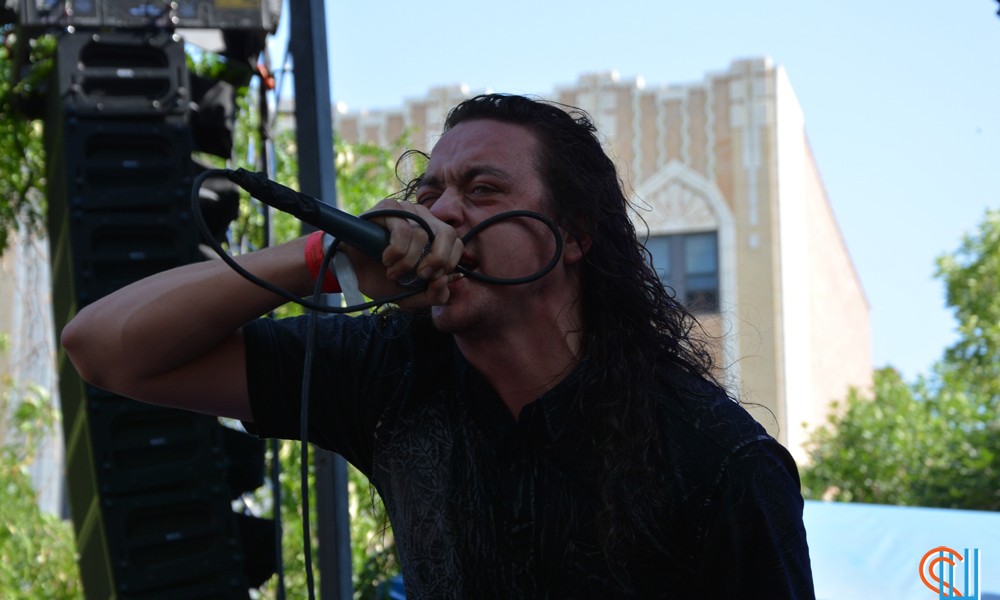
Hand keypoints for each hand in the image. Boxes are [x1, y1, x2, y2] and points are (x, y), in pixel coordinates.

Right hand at [342, 198, 463, 306]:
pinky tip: (386, 259)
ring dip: (407, 262)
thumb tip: (444, 280)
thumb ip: (434, 295)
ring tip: (393, 272)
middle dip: (437, 260)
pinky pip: (401, 229)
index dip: (449, 262)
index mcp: (434, 235)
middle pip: (447, 233)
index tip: (431, 279)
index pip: (457, 242)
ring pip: (421, 234)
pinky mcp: (388, 208)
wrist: (351, 272)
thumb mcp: (413, 296)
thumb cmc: (383, 279)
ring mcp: (406, 211)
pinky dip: (396, 252)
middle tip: (420, 276)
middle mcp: (423, 218)